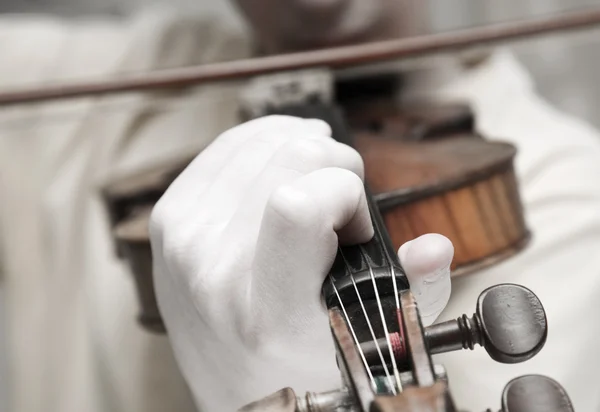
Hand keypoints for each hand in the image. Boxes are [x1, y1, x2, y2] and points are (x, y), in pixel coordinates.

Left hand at [149, 115, 453, 410]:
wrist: (233, 382)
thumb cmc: (301, 362)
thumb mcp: (370, 341)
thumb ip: (414, 292)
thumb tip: (433, 246)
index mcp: (268, 311)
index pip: (297, 204)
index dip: (344, 192)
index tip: (354, 224)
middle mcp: (214, 272)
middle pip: (290, 156)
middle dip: (336, 168)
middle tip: (336, 211)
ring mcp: (183, 239)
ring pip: (263, 140)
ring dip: (302, 153)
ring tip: (310, 192)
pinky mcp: (169, 217)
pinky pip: (229, 146)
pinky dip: (267, 144)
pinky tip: (280, 168)